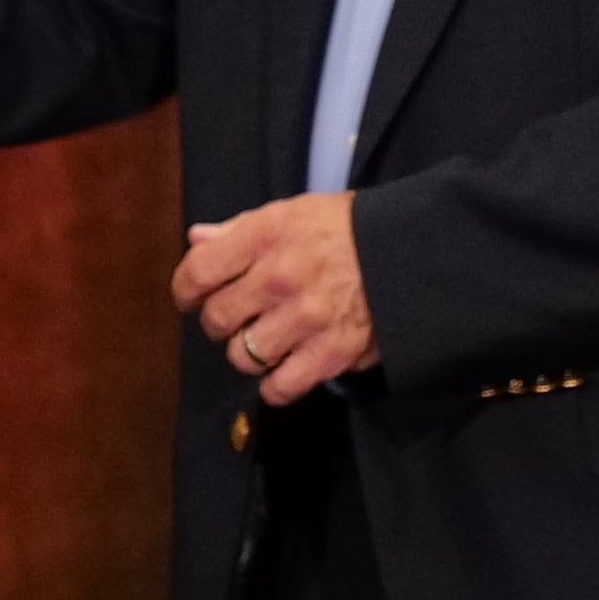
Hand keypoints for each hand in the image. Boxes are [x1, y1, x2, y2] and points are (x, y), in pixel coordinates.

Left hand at [176, 192, 375, 403]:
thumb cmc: (347, 229)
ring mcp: (306, 319)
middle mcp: (280, 277)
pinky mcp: (331, 353)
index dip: (185, 290)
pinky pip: (280, 387)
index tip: (192, 297)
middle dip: (218, 322)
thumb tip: (195, 240)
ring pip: (242, 356)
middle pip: (216, 319)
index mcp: (267, 235)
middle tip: (236, 318)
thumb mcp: (294, 212)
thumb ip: (240, 229)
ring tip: (265, 342)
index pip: (198, 271)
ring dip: (247, 353)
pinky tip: (283, 371)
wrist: (413, 253)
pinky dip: (275, 386)